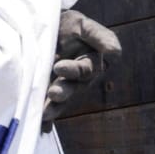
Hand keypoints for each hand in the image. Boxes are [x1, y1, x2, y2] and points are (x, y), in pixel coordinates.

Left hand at [43, 9, 121, 124]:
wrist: (44, 28)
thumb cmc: (69, 27)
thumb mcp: (83, 26)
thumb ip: (99, 37)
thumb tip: (113, 52)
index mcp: (90, 63)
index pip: (85, 70)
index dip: (73, 70)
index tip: (59, 67)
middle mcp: (78, 79)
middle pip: (73, 89)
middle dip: (63, 93)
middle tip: (52, 93)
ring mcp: (61, 87)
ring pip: (61, 101)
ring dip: (54, 108)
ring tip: (44, 113)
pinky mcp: (46, 93)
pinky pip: (48, 107)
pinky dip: (46, 120)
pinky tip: (41, 127)